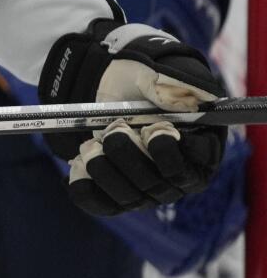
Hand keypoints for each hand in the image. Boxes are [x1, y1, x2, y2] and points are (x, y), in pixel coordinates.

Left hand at [38, 21, 226, 215]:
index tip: (155, 129)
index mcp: (199, 151)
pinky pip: (100, 203)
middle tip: (114, 128)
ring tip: (91, 144)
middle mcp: (175, 178)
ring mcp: (146, 190)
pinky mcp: (116, 194)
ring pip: (128, 197)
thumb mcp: (159, 73)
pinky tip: (77, 165)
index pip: (194, 166)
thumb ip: (174, 85)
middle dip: (129, 154)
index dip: (171, 151)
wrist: (112, 87)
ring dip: (104, 169)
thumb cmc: (143, 82)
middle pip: (157, 184)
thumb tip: (187, 100)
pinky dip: (85, 186)